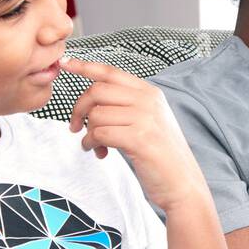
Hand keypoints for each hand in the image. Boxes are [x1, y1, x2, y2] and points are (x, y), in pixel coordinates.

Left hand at [61, 56, 210, 212]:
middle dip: (79, 109)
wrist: (182, 183)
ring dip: (87, 133)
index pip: (111, 72)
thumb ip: (127, 106)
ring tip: (95, 146)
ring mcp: (145, 118)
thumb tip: (92, 101)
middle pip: (97, 91)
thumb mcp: (149, 121)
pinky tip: (98, 152)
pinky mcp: (140, 138)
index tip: (66, 64)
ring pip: (97, 114)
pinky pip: (100, 133)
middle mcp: (148, 101)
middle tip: (75, 126)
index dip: (85, 66)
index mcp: (150, 93)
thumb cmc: (161, 155)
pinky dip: (91, 143)